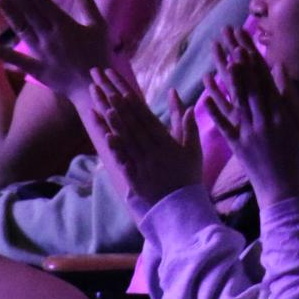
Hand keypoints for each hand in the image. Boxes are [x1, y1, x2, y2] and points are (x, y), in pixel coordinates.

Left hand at [0, 0, 112, 99]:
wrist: (95, 86)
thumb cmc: (100, 55)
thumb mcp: (100, 27)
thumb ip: (88, 6)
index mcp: (65, 25)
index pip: (43, 1)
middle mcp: (50, 36)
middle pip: (30, 11)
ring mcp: (42, 53)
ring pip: (23, 30)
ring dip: (10, 14)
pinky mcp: (38, 69)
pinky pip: (18, 61)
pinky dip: (3, 54)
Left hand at [88, 67, 202, 209]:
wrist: (182, 206)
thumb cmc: (188, 176)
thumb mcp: (194, 150)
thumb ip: (190, 127)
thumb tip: (189, 107)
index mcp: (167, 144)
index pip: (149, 120)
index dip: (136, 106)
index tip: (126, 92)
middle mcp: (154, 152)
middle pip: (136, 127)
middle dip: (122, 109)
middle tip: (109, 93)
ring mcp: (143, 165)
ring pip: (128, 141)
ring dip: (116, 124)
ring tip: (104, 109)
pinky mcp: (135, 178)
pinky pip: (125, 161)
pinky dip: (116, 148)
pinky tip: (107, 137)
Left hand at [200, 29, 298, 199]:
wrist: (282, 186)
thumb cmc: (294, 152)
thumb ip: (290, 95)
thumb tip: (280, 68)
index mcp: (279, 111)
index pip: (264, 77)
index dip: (253, 55)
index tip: (244, 37)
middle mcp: (262, 117)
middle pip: (247, 80)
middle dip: (236, 55)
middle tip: (226, 34)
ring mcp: (247, 129)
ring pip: (233, 95)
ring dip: (223, 72)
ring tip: (214, 51)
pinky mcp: (235, 142)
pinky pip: (223, 122)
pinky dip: (214, 106)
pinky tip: (205, 89)